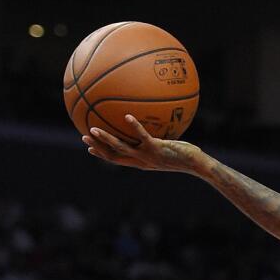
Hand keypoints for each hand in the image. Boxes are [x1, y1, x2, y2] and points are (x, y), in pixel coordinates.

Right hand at [82, 114, 208, 173]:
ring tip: (93, 128)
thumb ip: (157, 141)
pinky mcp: (156, 148)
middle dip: (98, 148)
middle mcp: (142, 161)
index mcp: (142, 162)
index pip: (118, 160)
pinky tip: (127, 115)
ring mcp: (148, 156)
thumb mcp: (167, 149)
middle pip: (113, 156)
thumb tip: (154, 126)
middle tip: (83, 138)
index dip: (103, 155)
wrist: (196, 164)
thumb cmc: (185, 156)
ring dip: (106, 139)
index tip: (90, 149)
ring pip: (121, 148)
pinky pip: (142, 136)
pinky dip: (134, 126)